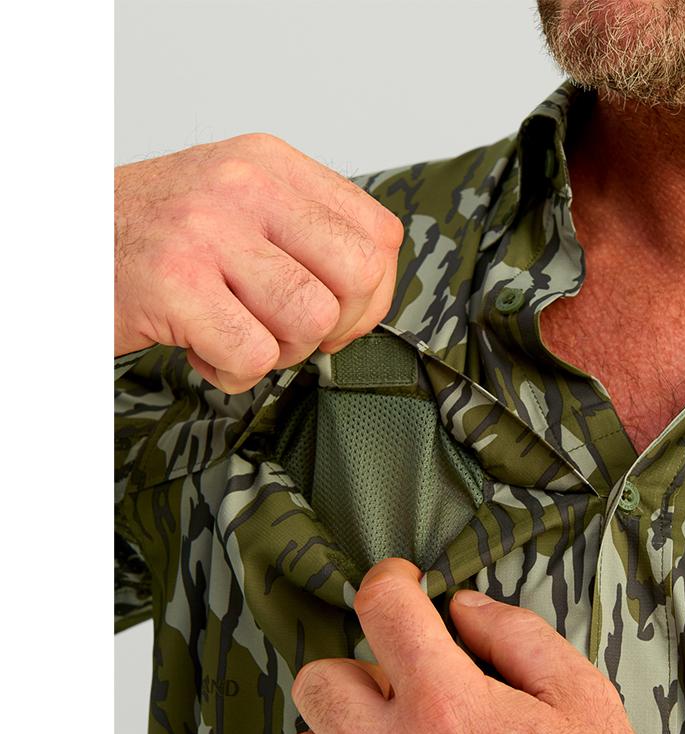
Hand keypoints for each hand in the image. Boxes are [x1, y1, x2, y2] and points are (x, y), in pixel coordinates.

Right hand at [114, 133, 403, 392]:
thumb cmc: (156, 239)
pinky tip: (205, 350)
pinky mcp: (175, 282)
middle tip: (290, 331)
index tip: (339, 314)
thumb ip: (305, 236)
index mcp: (270, 164)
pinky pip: (254, 356)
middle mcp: (244, 185)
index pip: (378, 235)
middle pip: (358, 277)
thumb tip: (371, 296)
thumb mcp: (238, 207)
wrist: (63, 243)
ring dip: (280, 352)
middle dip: (336, 327)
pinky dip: (235, 373)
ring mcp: (208, 231)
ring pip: (311, 320)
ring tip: (237, 334)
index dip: (372, 294)